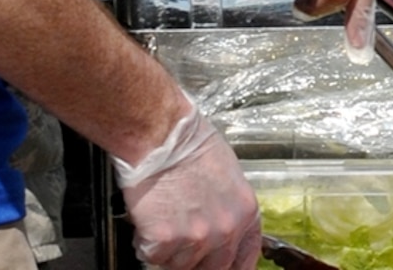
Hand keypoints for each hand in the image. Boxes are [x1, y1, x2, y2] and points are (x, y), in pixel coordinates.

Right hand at [114, 97, 261, 269]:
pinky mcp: (165, 241)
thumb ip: (227, 209)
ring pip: (178, 265)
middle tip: (180, 240)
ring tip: (163, 216)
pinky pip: (152, 256)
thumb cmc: (190, 145)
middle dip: (195, 260)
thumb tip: (219, 228)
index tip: (224, 267)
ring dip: (168, 249)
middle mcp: (226, 230)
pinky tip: (149, 217)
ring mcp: (196, 238)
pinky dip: (146, 242)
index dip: (233, 266)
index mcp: (245, 212)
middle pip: (212, 269)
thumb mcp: (228, 176)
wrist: (161, 135)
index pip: (246, 257)